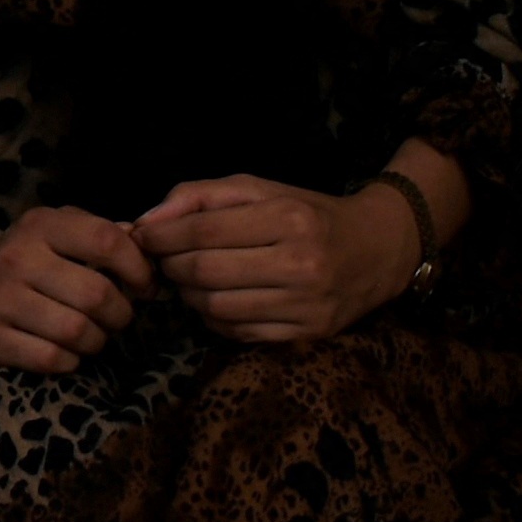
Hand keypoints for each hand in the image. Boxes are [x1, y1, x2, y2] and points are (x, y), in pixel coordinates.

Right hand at [0, 168, 154, 371]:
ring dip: (97, 340)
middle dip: (121, 314)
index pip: (108, 241)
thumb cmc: (26, 259)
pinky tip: (66, 351)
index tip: (143, 285)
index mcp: (40, 225)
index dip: (138, 268)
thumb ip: (103, 233)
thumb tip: (152, 248)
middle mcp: (16, 258)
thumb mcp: (56, 231)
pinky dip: (70, 360)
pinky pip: (52, 359)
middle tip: (118, 318)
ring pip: (77, 331)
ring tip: (92, 335)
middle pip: (97, 294)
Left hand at [131, 172, 418, 344]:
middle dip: (171, 267)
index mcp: (288, 217)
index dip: (162, 236)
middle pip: (205, 272)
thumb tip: (147, 222)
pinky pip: (238, 332)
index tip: (144, 236)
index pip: (203, 231)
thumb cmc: (307, 213)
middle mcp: (301, 262)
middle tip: (164, 260)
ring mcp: (306, 303)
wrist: (377, 249)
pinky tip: (218, 299)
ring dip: (188, 295)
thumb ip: (201, 196)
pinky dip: (214, 318)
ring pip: (216, 308)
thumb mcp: (260, 189)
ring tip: (190, 279)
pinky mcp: (307, 332)